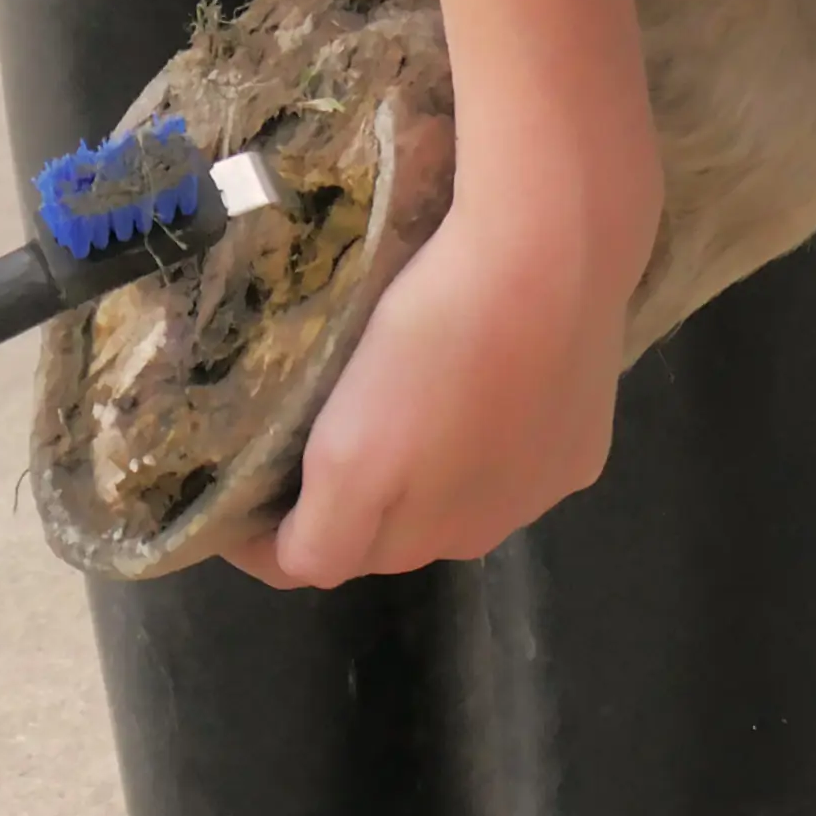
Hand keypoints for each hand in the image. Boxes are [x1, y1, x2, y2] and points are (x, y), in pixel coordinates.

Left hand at [238, 171, 655, 589]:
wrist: (552, 252)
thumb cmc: (434, 341)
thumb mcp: (350, 455)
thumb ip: (324, 535)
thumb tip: (292, 563)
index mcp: (420, 539)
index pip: (324, 559)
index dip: (268, 531)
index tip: (230, 480)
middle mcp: (488, 530)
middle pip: (393, 534)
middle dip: (347, 502)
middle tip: (307, 433)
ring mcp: (545, 485)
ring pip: (460, 496)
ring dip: (423, 469)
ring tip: (398, 401)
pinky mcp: (585, 437)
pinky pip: (518, 454)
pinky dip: (488, 434)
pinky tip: (483, 381)